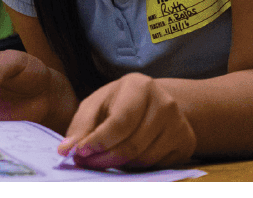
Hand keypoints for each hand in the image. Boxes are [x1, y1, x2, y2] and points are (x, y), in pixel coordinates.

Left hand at [57, 73, 196, 169]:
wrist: (155, 102)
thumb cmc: (119, 102)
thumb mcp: (97, 104)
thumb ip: (81, 126)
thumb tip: (65, 149)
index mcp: (140, 85)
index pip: (120, 121)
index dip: (98, 141)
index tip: (79, 153)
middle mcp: (164, 102)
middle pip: (132, 144)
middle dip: (103, 158)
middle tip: (85, 162)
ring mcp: (179, 123)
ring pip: (144, 159)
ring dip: (118, 165)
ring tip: (104, 158)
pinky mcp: (186, 142)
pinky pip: (157, 166)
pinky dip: (137, 168)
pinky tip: (126, 158)